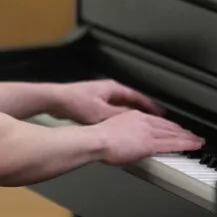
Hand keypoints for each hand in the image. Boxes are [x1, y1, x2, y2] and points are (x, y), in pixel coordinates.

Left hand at [50, 79, 164, 124]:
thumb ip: (119, 117)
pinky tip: (118, 127)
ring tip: (139, 125)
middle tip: (154, 120)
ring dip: (130, 115)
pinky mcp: (92, 104)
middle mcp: (108, 90)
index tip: (160, 113)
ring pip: (121, 107)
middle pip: (131, 101)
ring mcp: (100, 96)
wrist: (56, 100)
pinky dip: (118, 119)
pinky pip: (111, 111)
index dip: (151, 106)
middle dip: (142, 111)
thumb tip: (135, 122)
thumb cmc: (75, 102)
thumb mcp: (102, 113)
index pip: (139, 97)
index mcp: (114, 89)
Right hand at [92, 110, 203, 164]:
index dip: (171, 125)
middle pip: (169, 126)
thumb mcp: (115, 128)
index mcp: (136, 116)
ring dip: (188, 137)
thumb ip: (126, 132)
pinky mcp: (149, 144)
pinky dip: (185, 144)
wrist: (97, 139)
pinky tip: (193, 146)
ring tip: (197, 140)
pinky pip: (172, 144)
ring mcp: (148, 132)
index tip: (178, 128)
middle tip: (193, 134)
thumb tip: (130, 140)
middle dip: (183, 130)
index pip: (159, 120)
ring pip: (174, 134)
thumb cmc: (99, 137)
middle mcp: (144, 121)